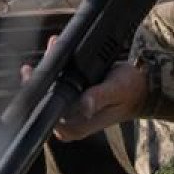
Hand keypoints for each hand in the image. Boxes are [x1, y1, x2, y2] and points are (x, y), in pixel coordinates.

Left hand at [23, 40, 149, 141]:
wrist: (141, 90)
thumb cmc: (130, 90)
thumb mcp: (117, 89)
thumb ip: (100, 97)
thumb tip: (85, 106)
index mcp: (79, 126)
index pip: (48, 116)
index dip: (36, 97)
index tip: (32, 76)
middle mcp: (71, 123)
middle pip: (44, 104)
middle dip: (39, 79)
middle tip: (37, 60)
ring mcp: (70, 114)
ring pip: (48, 94)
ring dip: (46, 72)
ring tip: (50, 47)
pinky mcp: (71, 103)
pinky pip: (56, 88)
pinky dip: (53, 71)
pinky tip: (53, 54)